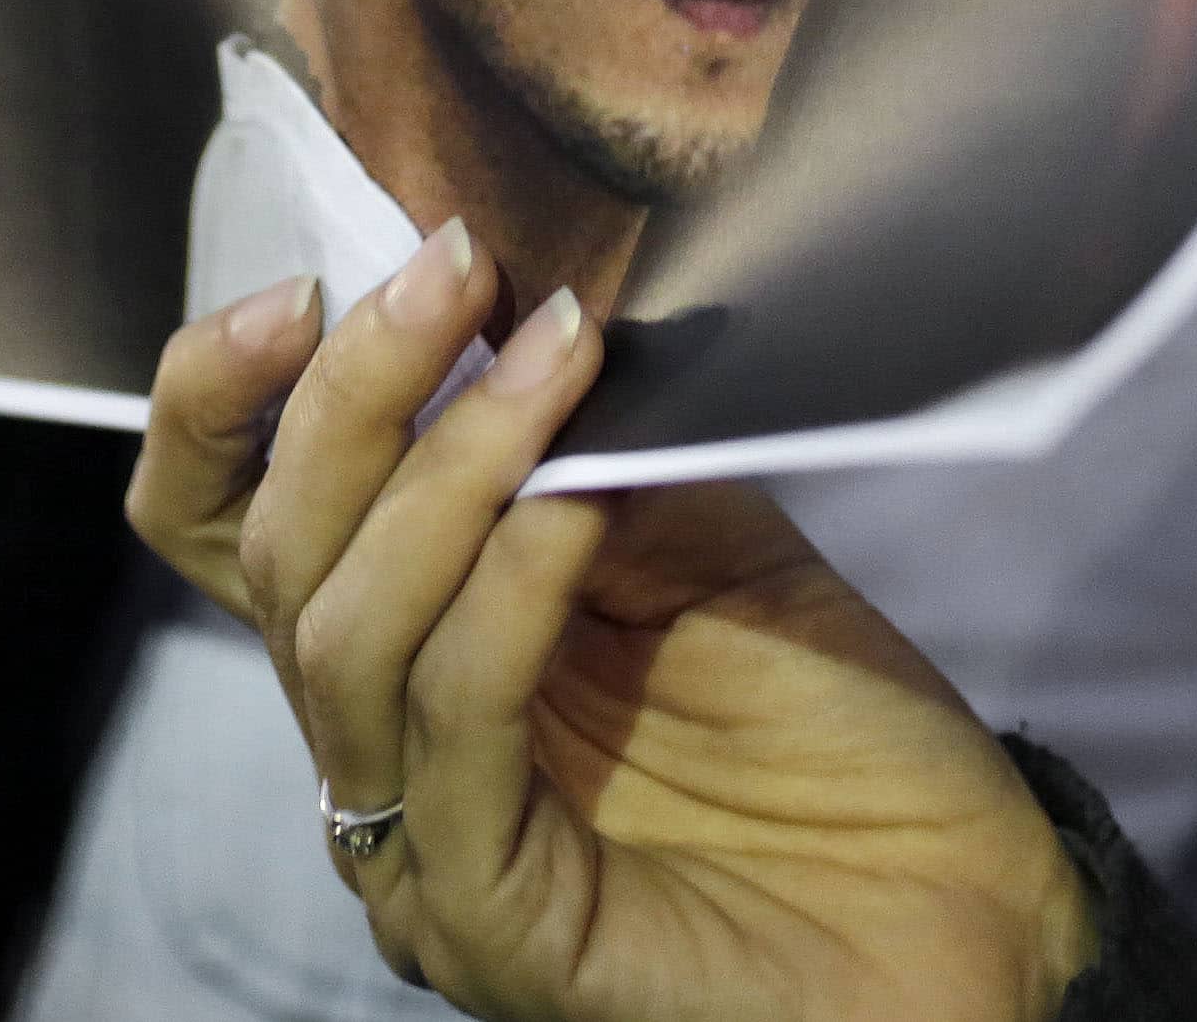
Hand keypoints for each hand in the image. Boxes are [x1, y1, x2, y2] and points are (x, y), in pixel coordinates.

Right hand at [129, 233, 1098, 1021]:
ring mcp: (424, 857)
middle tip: (454, 271)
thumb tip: (511, 300)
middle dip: (355, 394)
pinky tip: (572, 503)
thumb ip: (587, 446)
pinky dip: (504, 595)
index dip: (226, 400)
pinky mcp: (492, 924)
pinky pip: (455, 727)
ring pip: (344, 639)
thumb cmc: (837, 737)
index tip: (313, 279)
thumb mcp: (698, 541)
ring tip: (550, 362)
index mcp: (407, 660)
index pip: (233, 529)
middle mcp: (383, 762)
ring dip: (443, 473)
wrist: (970, 916)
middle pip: (278, 560)